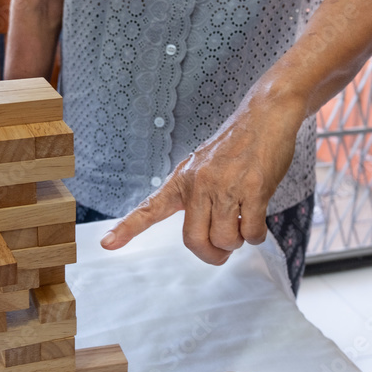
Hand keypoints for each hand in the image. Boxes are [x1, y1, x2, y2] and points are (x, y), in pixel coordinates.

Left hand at [100, 89, 306, 263]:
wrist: (264, 116)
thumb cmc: (235, 146)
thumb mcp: (202, 167)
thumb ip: (195, 197)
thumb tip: (203, 237)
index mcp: (182, 180)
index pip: (150, 208)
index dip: (127, 228)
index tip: (107, 244)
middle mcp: (199, 184)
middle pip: (194, 240)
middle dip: (211, 255)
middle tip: (221, 253)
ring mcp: (226, 186)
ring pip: (225, 239)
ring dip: (236, 243)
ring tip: (242, 227)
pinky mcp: (254, 189)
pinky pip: (251, 231)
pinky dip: (255, 236)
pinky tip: (256, 224)